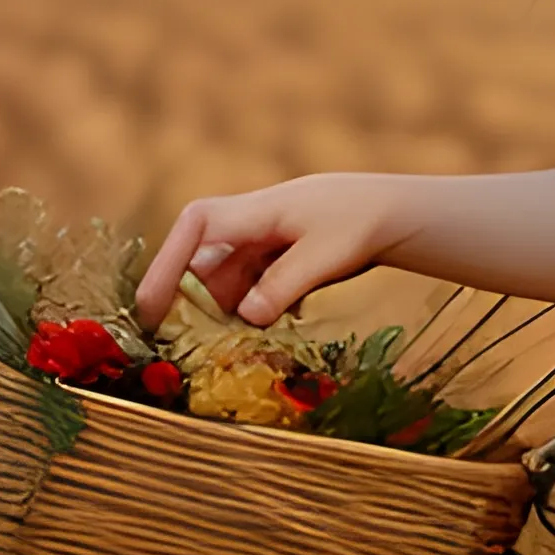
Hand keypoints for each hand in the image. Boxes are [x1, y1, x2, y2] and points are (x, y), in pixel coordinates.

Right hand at [134, 173, 403, 333]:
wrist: (402, 211)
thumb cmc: (364, 223)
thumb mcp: (325, 256)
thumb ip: (282, 285)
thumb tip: (247, 315)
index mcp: (260, 210)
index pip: (197, 226)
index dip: (167, 262)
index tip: (152, 303)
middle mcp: (257, 222)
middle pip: (205, 258)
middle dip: (193, 298)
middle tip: (186, 341)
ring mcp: (270, 238)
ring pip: (229, 276)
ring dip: (225, 309)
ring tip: (226, 343)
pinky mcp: (284, 255)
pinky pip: (254, 282)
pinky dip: (252, 305)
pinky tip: (263, 328)